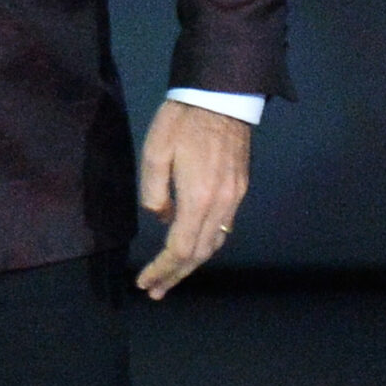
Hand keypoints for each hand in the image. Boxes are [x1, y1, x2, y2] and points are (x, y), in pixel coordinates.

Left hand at [135, 99, 250, 298]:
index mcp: (198, 198)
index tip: (145, 282)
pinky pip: (224, 226)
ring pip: (215, 242)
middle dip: (176, 275)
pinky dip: (206, 244)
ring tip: (172, 276)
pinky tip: (192, 246)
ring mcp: (235, 197)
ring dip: (193, 263)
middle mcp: (221, 204)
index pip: (180, 249)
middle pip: (200, 254)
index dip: (162, 269)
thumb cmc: (183, 120)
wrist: (223, 94)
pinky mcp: (240, 187)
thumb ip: (154, 192)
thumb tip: (161, 217)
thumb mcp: (155, 153)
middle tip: (156, 290)